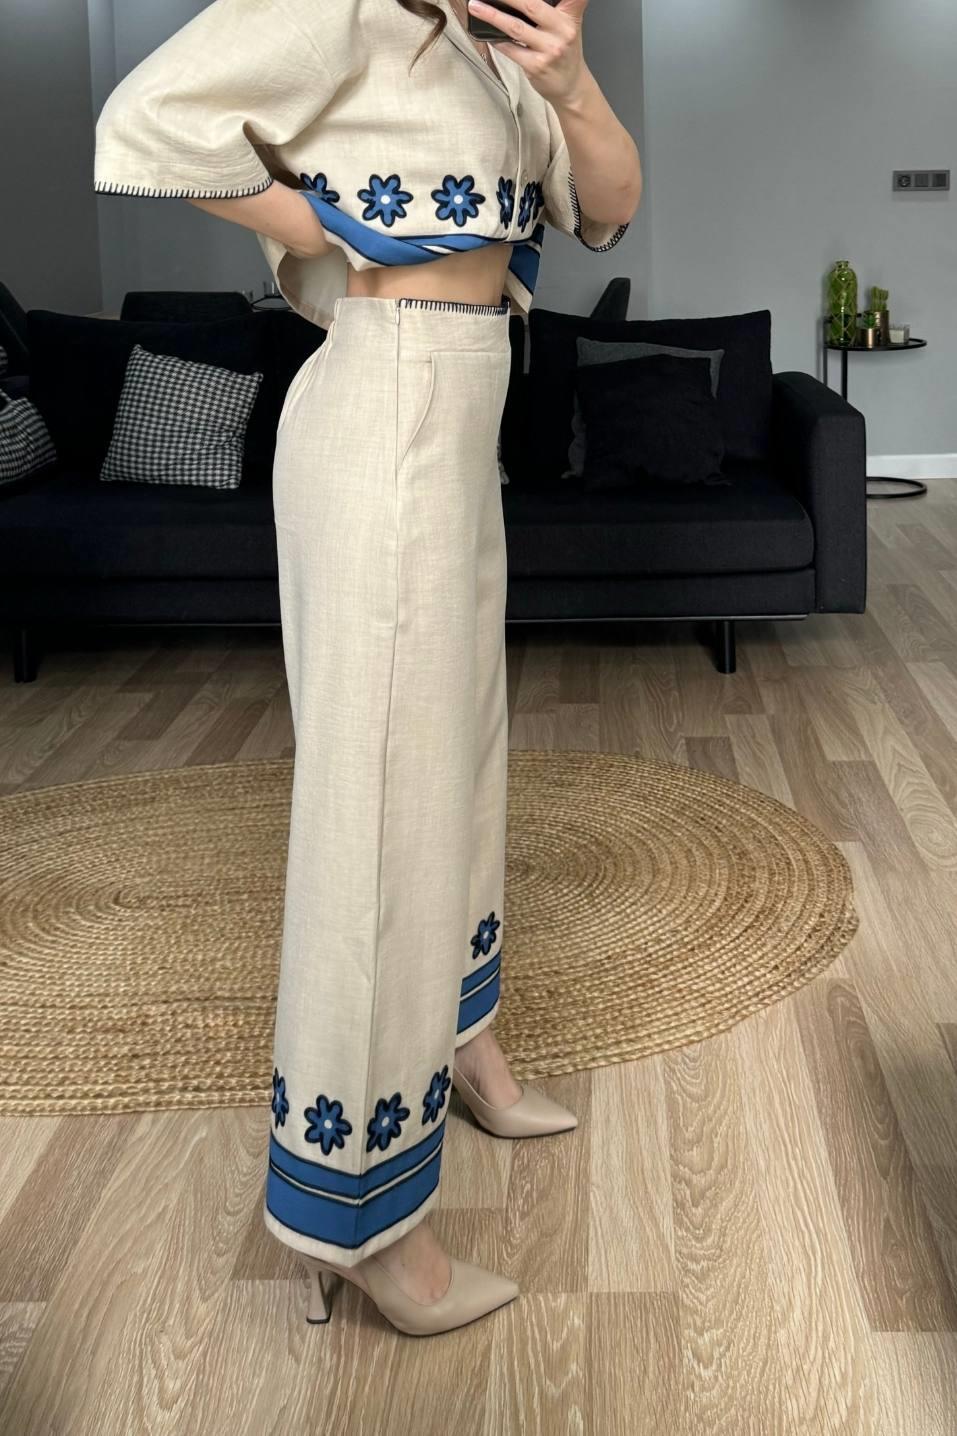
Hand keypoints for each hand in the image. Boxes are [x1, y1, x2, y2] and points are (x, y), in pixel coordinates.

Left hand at [467, 0, 589, 104]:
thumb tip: (520, 2)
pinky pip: (510, 49)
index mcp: (570, 16)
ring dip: (492, 16)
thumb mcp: (570, 24)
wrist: (571, 86)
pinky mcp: (536, 66)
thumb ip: (560, 6)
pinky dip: (496, 40)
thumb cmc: (564, 52)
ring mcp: (549, 50)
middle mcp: (562, 31)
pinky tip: (486, 33)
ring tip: (476, 7)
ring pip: (515, 27)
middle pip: (531, 5)